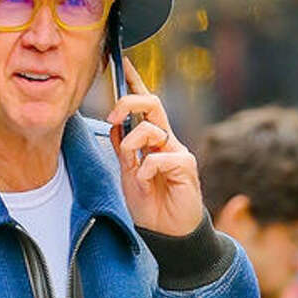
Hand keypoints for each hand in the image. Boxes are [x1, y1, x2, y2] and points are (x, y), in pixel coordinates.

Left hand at [107, 57, 203, 236]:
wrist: (167, 233)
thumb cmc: (150, 204)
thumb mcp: (127, 173)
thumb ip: (123, 150)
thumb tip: (113, 125)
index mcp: (153, 140)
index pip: (145, 105)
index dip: (135, 83)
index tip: (123, 64)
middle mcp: (167, 141)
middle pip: (153, 104)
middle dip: (130, 102)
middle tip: (111, 115)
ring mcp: (177, 152)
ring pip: (153, 129)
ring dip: (133, 142)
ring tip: (131, 164)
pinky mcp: (186, 167)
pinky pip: (160, 158)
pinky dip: (145, 169)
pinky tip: (145, 182)